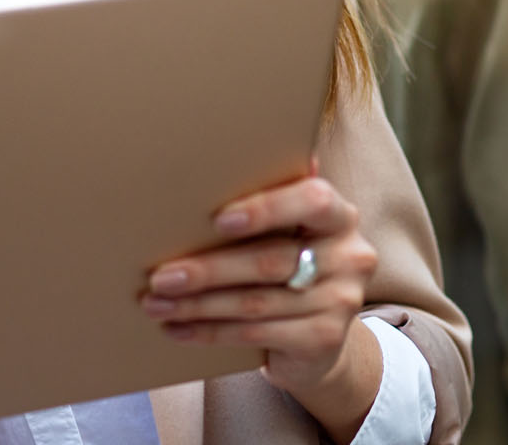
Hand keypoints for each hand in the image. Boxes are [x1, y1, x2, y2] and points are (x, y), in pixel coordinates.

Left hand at [141, 163, 378, 417]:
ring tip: (157, 304)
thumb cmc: (289, 269)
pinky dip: (210, 332)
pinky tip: (179, 329)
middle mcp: (350, 255)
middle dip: (207, 269)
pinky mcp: (324, 339)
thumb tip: (209, 166)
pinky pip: (255, 333)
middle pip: (270, 260)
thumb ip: (269, 202)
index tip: (218, 220)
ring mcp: (342, 300)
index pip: (313, 200)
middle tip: (160, 275)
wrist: (317, 340)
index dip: (267, 209)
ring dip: (198, 304)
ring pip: (255, 301)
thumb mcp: (287, 234)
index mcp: (339, 216)